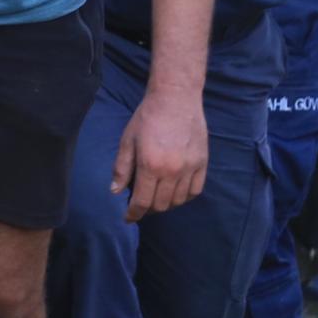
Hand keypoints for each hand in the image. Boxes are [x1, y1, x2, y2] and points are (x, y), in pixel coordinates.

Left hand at [113, 85, 208, 219]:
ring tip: (156, 197)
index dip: (133, 214)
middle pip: (161, 205)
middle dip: (148, 209)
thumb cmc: (147, 118)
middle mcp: (172, 171)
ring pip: (178, 201)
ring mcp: (190, 168)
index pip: (142, 201)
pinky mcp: (203, 163)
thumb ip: (121, 168)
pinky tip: (174, 192)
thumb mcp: (127, 140)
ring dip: (165, 204)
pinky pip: (195, 191)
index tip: (128, 218)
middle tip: (140, 203)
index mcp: (150, 165)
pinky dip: (184, 197)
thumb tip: (115, 192)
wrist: (176, 98)